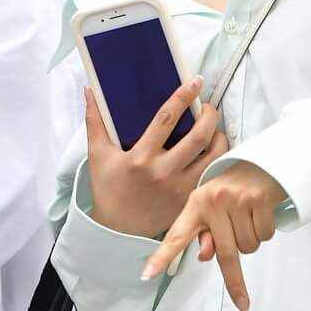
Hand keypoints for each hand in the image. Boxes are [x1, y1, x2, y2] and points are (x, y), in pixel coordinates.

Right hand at [83, 81, 228, 239]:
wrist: (117, 229)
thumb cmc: (108, 189)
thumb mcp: (97, 155)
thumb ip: (95, 121)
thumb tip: (90, 91)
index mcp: (140, 157)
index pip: (166, 119)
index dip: (183, 97)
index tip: (195, 81)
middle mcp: (163, 172)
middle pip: (199, 136)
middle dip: (210, 115)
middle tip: (208, 107)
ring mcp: (180, 188)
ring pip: (213, 156)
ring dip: (220, 137)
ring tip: (215, 128)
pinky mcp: (190, 200)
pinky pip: (212, 175)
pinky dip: (219, 160)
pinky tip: (216, 150)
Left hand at [143, 162, 286, 310]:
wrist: (263, 161)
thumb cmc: (234, 190)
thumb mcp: (214, 208)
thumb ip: (207, 234)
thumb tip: (204, 256)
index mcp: (196, 204)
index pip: (176, 235)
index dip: (161, 257)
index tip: (147, 275)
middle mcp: (213, 201)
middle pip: (225, 254)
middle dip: (235, 283)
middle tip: (243, 303)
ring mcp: (236, 199)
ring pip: (248, 247)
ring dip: (252, 242)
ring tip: (250, 220)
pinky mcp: (259, 199)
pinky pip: (264, 235)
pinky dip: (265, 232)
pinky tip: (262, 214)